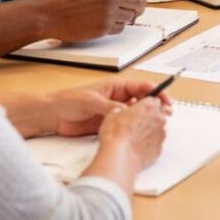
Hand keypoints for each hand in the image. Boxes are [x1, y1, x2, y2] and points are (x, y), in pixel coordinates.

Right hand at [41, 0, 148, 39]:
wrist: (49, 14)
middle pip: (139, 1)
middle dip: (140, 0)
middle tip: (135, 0)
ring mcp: (108, 15)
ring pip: (132, 15)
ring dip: (130, 13)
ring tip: (122, 10)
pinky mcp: (104, 29)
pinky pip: (122, 27)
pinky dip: (120, 24)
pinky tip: (112, 19)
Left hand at [51, 78, 173, 136]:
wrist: (52, 115)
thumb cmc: (69, 101)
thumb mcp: (91, 101)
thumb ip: (109, 106)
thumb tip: (125, 111)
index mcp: (116, 87)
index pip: (142, 87)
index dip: (156, 92)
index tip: (165, 100)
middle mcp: (118, 98)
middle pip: (143, 100)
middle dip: (156, 106)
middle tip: (167, 114)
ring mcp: (114, 111)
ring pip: (136, 114)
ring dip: (147, 118)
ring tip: (158, 124)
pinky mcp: (109, 124)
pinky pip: (126, 125)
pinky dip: (134, 128)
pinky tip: (141, 133)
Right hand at [97, 97, 167, 169]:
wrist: (120, 157)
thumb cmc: (115, 134)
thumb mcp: (112, 114)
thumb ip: (122, 109)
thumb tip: (121, 111)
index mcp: (149, 106)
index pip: (154, 99)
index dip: (146, 104)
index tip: (140, 108)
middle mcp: (159, 118)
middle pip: (159, 113)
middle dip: (149, 116)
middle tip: (136, 123)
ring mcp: (161, 134)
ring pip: (158, 128)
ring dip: (150, 130)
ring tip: (134, 137)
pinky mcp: (159, 148)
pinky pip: (156, 142)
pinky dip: (149, 143)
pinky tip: (137, 146)